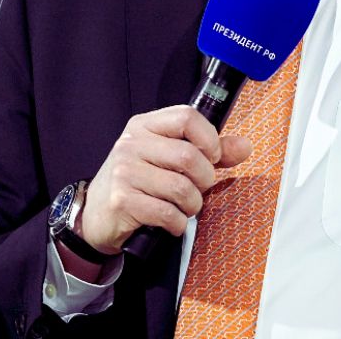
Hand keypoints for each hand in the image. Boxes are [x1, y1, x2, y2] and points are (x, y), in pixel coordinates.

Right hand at [78, 105, 251, 253]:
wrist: (95, 215)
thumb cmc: (137, 181)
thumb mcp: (167, 157)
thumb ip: (208, 150)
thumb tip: (244, 146)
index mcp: (145, 126)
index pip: (186, 117)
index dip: (209, 138)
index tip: (213, 155)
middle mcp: (131, 144)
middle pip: (188, 156)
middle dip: (205, 179)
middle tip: (199, 188)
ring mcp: (124, 172)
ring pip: (181, 188)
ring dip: (193, 204)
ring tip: (186, 206)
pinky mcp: (122, 201)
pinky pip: (167, 213)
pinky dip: (179, 223)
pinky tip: (173, 222)